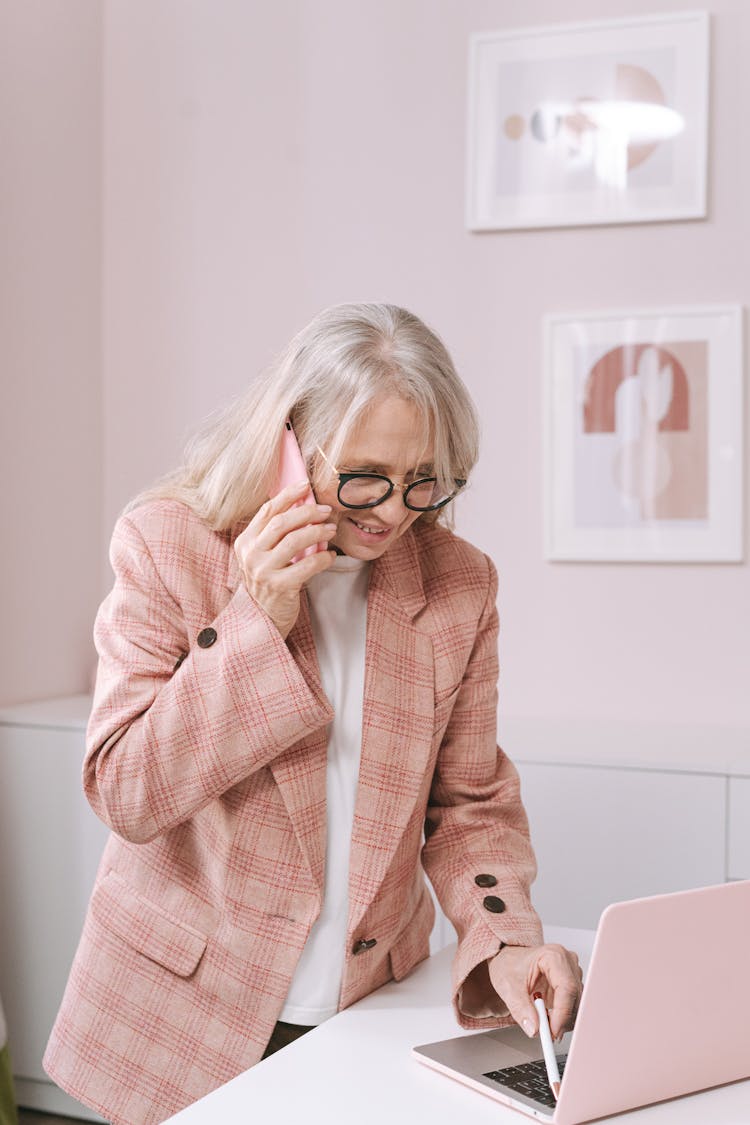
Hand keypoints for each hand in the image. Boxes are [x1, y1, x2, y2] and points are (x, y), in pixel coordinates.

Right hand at [234, 481, 335, 638]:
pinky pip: (308, 565)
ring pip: (295, 540)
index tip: (305, 485)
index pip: (267, 511)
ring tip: (331, 530)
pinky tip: (331, 556)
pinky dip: (323, 558)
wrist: (262, 619)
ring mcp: (263, 571)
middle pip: (282, 522)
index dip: (288, 495)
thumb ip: (274, 535)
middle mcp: (250, 555)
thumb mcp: (263, 556)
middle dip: (308, 512)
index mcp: (245, 542)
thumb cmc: (268, 583)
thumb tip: (301, 506)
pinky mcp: (279, 586)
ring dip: (318, 532)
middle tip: (326, 511)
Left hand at [487, 943, 582, 1039]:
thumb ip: (520, 1008)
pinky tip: (548, 1018)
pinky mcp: (571, 986)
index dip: (562, 1013)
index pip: (567, 987)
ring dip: (562, 1021)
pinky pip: (573, 1007)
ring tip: (541, 1021)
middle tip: (545, 1034)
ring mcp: (571, 974)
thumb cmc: (509, 965)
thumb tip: (534, 1028)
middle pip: (575, 998)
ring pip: (577, 1005)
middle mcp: (567, 963)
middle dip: (562, 1020)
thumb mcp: (508, 986)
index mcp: (554, 956)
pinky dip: (562, 1019)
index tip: (552, 1031)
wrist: (508, 962)